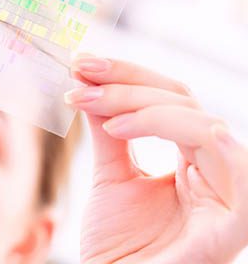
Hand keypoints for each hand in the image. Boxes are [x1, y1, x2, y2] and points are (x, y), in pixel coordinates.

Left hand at [67, 55, 247, 263]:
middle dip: (127, 81)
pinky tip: (133, 127)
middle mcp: (215, 172)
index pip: (171, 100)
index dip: (127, 76)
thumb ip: (109, 131)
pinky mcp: (230, 225)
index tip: (81, 65)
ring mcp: (226, 196)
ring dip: (141, 104)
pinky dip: (199, 139)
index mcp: (194, 162)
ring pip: (202, 124)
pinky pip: (237, 171)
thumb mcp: (112, 177)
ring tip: (92, 105)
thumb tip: (91, 83)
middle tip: (80, 73)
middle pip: (185, 102)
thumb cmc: (119, 247)